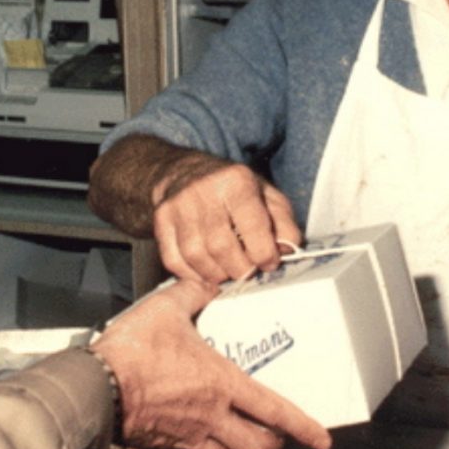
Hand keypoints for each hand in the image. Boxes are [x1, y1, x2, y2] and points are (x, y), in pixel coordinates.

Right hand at [92, 278, 331, 448]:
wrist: (93, 387)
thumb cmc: (132, 351)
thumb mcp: (167, 307)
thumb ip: (193, 293)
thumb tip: (207, 284)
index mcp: (222, 384)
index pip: (275, 411)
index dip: (303, 427)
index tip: (322, 439)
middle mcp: (210, 416)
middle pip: (256, 447)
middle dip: (272, 445)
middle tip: (276, 435)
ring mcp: (186, 437)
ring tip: (239, 439)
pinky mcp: (162, 447)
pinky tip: (194, 442)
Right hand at [153, 156, 301, 282]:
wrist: (187, 174)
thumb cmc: (232, 188)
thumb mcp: (267, 196)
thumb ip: (284, 224)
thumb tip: (288, 251)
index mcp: (236, 181)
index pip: (253, 227)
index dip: (265, 254)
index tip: (269, 262)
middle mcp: (203, 191)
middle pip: (222, 247)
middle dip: (241, 269)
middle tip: (249, 271)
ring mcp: (178, 206)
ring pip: (197, 257)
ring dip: (218, 274)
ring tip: (230, 270)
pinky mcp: (161, 221)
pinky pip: (175, 261)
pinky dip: (194, 274)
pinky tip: (208, 270)